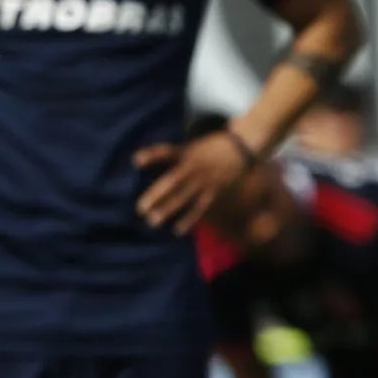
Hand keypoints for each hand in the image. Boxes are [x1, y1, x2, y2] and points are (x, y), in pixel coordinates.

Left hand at [132, 129, 250, 233]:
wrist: (241, 149)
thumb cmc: (209, 149)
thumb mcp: (190, 146)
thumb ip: (170, 154)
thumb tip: (139, 160)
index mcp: (186, 153)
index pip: (167, 152)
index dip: (152, 155)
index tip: (136, 160)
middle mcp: (194, 167)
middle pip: (173, 180)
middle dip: (156, 194)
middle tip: (140, 209)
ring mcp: (204, 180)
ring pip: (184, 196)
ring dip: (168, 209)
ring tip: (153, 221)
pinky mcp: (214, 192)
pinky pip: (200, 207)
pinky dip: (189, 219)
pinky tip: (177, 230)